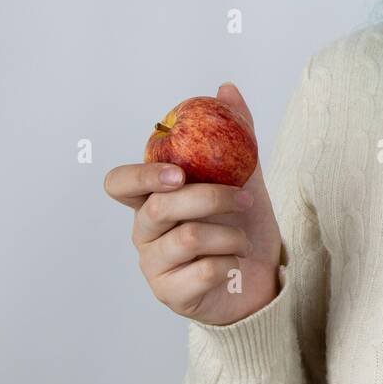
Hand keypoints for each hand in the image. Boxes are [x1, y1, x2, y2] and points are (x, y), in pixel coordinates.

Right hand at [103, 83, 283, 325]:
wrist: (263, 277)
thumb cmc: (242, 226)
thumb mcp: (244, 178)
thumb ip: (233, 134)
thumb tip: (226, 89)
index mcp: (152, 199)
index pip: (119, 183)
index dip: (141, 176)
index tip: (177, 172)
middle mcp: (144, 232)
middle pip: (159, 207)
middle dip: (210, 198)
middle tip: (244, 198)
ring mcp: (154, 265)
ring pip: (188, 238)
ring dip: (230, 234)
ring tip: (244, 238)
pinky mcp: (171, 294)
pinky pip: (203, 271)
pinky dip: (230, 264)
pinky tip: (234, 266)